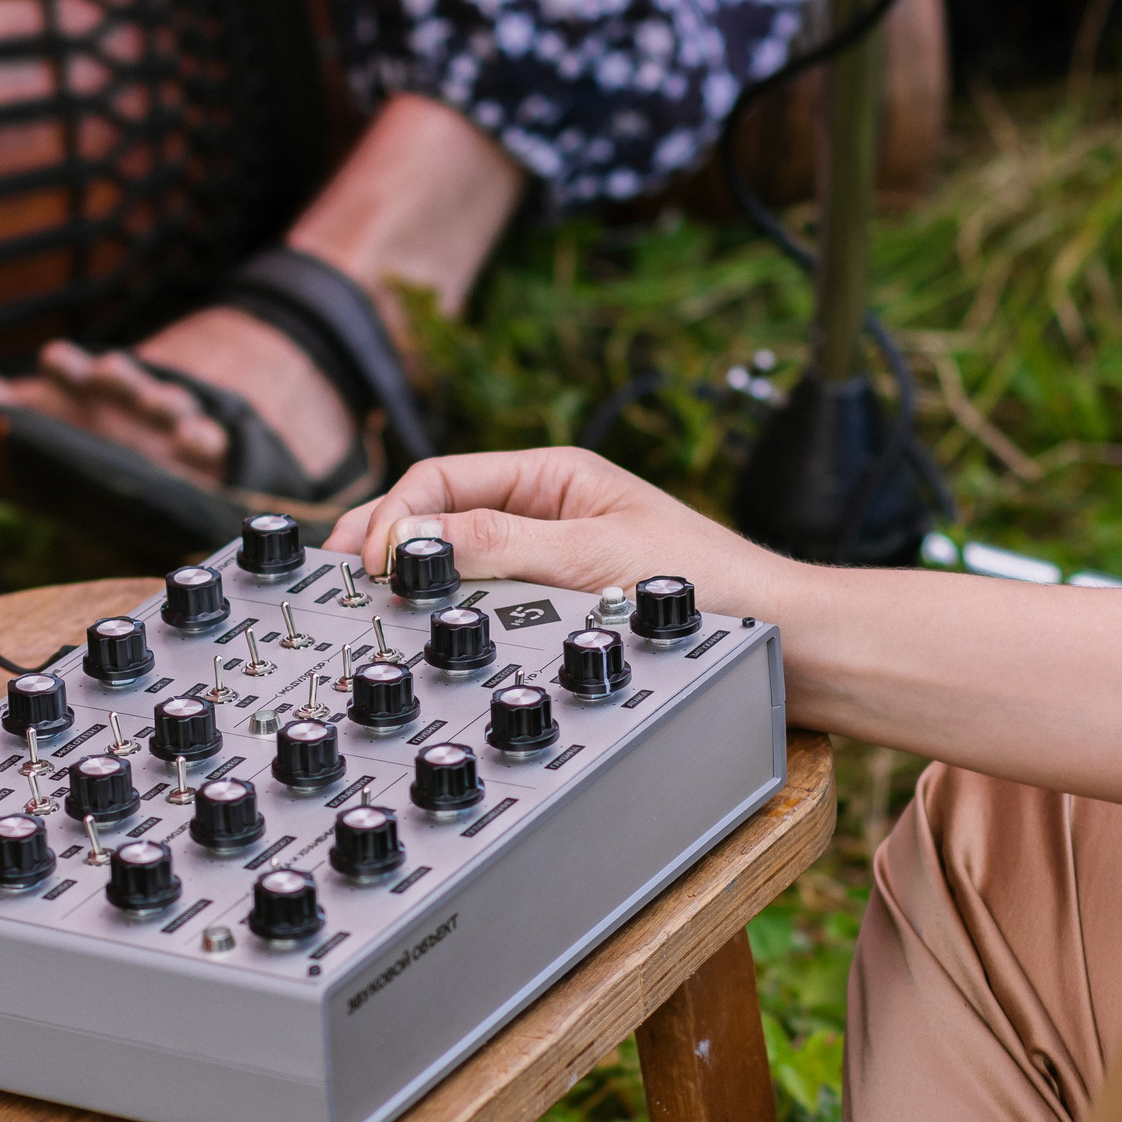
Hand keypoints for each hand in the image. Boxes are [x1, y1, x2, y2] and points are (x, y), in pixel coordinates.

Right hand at [324, 448, 785, 613]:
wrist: (783, 645)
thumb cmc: (712, 587)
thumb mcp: (590, 559)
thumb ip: (497, 545)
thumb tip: (410, 538)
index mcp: (552, 476)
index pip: (441, 479)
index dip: (394, 516)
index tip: (370, 563)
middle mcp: (545, 511)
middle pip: (437, 518)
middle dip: (385, 544)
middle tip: (338, 586)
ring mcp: (548, 558)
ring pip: (455, 562)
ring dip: (414, 580)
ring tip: (370, 608)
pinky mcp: (559, 605)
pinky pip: (486, 601)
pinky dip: (449, 612)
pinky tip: (429, 632)